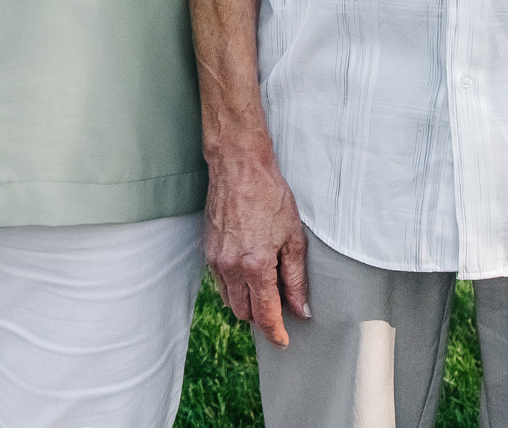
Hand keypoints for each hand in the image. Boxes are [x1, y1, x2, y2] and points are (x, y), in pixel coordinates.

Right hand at [205, 148, 309, 346]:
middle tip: (280, 308)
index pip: (264, 314)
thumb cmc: (270, 196)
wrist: (238, 166)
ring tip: (265, 288)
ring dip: (246, 302)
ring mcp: (215, 259)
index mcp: (255, 266)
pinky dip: (233, 286)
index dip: (275, 332)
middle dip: (261, 317)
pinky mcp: (207, 250)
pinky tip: (248, 272)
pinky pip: (219, 282)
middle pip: (243, 312)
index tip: (283, 341)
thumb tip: (301, 309)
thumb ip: (296, 278)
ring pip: (229, 299)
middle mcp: (230, 267)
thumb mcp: (293, 237)